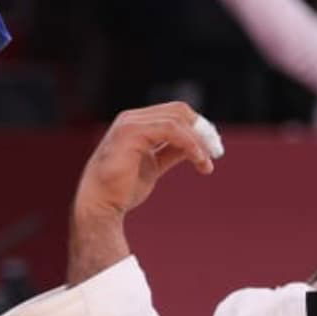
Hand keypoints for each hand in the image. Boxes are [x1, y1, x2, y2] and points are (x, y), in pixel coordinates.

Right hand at [75, 102, 214, 220]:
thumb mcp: (153, 165)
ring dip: (199, 140)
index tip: (212, 147)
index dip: (197, 127)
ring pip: (177, 119)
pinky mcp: (131, 133)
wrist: (99, 205)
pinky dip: (190, 144)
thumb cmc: (121, 189)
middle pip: (178, 110)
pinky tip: (199, 160)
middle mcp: (131, 119)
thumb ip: (171, 152)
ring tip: (207, 162)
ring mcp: (129, 124)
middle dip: (202, 129)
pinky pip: (171, 130)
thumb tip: (194, 147)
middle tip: (216, 152)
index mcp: (135, 123)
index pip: (174, 113)